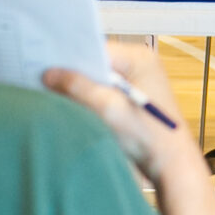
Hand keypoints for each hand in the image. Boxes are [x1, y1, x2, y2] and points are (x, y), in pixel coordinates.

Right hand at [46, 41, 199, 185]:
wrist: (171, 166)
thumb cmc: (149, 136)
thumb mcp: (108, 108)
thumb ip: (78, 87)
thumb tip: (49, 74)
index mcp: (139, 58)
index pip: (96, 48)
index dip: (70, 56)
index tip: (44, 62)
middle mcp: (139, 65)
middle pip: (95, 62)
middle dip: (72, 73)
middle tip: (43, 78)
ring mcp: (135, 82)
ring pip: (96, 78)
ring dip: (79, 88)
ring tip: (54, 93)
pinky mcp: (130, 99)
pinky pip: (102, 91)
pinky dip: (88, 99)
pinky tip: (73, 107)